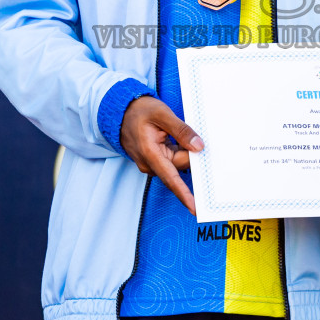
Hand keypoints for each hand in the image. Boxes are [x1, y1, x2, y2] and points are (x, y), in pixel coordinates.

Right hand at [119, 96, 203, 214]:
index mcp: (149, 153)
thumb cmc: (140, 112)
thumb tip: (199, 146)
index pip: (171, 178)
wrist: (121, 112)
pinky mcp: (154, 161)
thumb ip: (181, 130)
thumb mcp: (162, 114)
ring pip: (177, 163)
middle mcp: (149, 163)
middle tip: (191, 135)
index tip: (194, 208)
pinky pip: (172, 160)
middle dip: (188, 154)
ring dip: (182, 150)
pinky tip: (171, 138)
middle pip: (179, 166)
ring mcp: (150, 164)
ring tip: (172, 132)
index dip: (184, 194)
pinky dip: (178, 151)